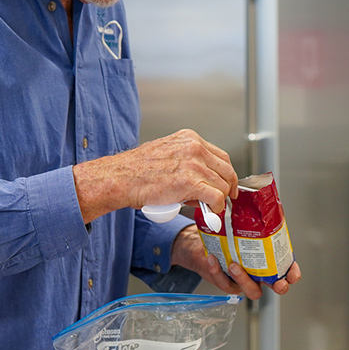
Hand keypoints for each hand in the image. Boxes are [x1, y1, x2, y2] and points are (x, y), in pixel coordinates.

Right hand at [73, 129, 237, 223]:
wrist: (121, 178)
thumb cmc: (137, 170)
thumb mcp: (168, 156)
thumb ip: (188, 165)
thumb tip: (204, 184)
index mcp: (189, 138)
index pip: (221, 156)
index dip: (227, 173)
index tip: (227, 184)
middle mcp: (194, 148)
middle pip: (226, 169)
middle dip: (228, 187)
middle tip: (225, 199)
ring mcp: (194, 164)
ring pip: (222, 185)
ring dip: (219, 199)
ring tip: (210, 207)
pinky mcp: (191, 183)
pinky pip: (216, 197)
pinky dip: (216, 207)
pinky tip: (210, 211)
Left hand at [171, 224, 301, 299]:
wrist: (207, 242)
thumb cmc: (229, 234)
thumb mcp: (247, 226)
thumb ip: (259, 219)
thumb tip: (265, 202)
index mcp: (268, 261)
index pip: (286, 271)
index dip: (292, 275)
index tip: (292, 276)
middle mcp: (258, 273)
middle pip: (273, 286)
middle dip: (278, 286)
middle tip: (277, 283)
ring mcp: (243, 280)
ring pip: (249, 289)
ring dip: (243, 279)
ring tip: (234, 265)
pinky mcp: (225, 281)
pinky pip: (223, 281)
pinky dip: (217, 272)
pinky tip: (212, 259)